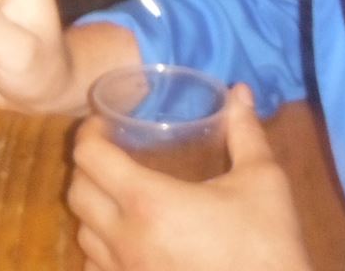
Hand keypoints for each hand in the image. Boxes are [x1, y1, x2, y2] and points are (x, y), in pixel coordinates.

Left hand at [67, 84, 310, 270]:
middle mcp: (126, 239)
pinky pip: (96, 269)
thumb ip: (245, 132)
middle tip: (111, 154)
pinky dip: (101, 250)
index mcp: (148, 201)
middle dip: (87, 167)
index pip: (90, 157)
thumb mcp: (263, 181)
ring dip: (92, 209)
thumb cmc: (268, 245)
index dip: (90, 133)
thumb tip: (239, 92)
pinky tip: (127, 240)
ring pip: (83, 235)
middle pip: (76, 193)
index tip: (104, 124)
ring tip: (117, 195)